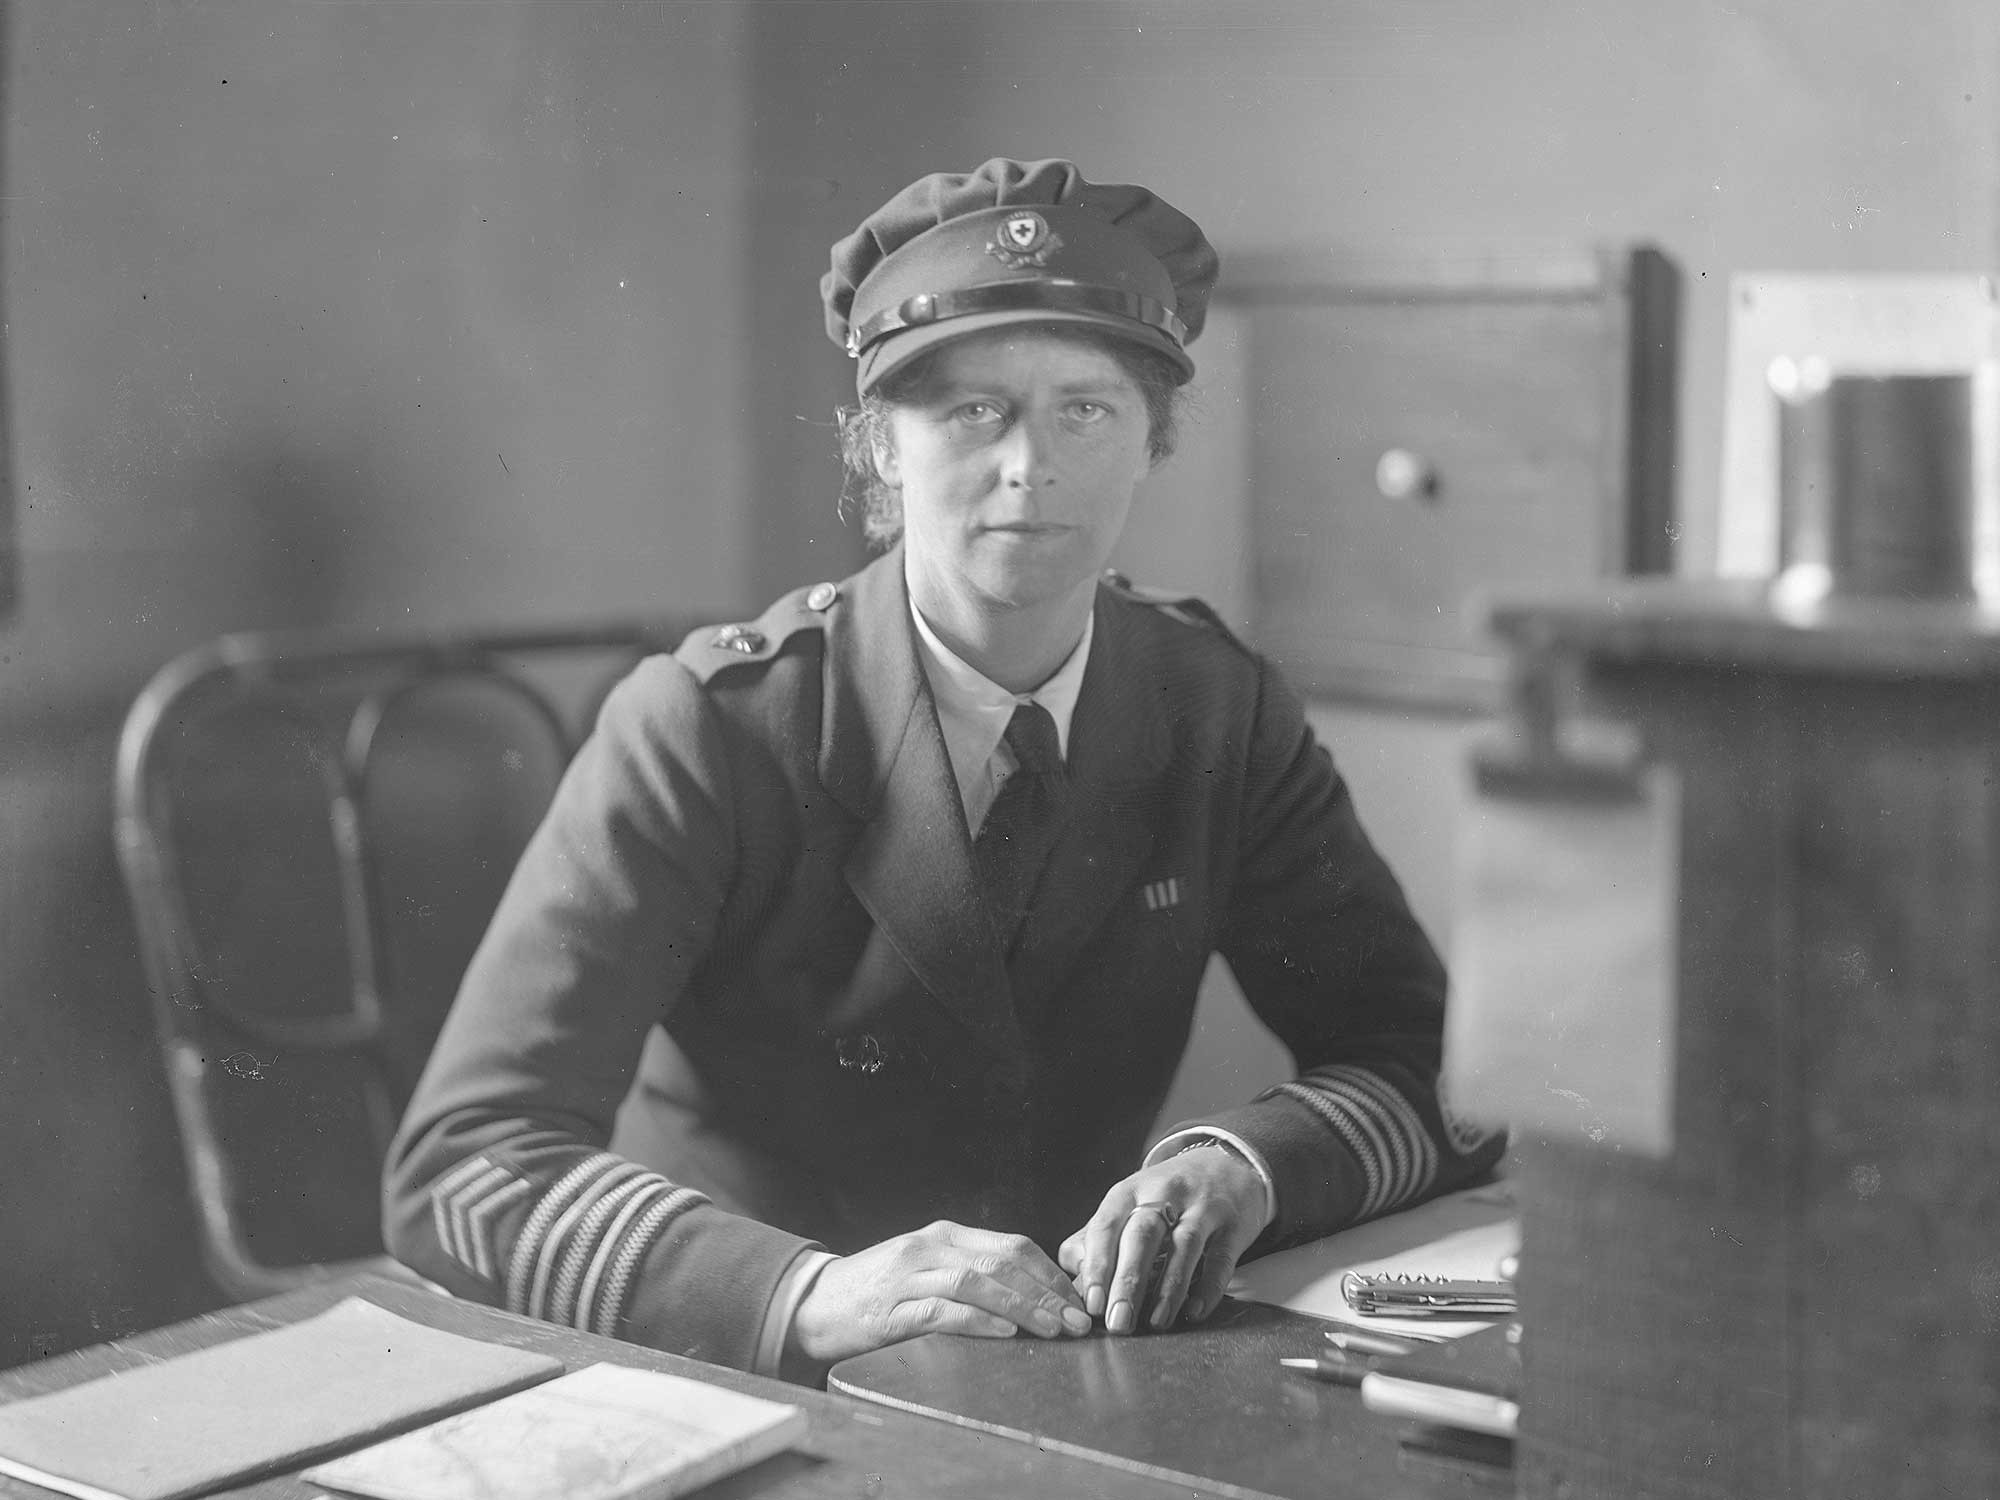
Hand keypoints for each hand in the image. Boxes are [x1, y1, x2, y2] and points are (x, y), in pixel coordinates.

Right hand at [787, 1220, 1090, 1364]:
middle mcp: (930, 1247)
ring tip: (1054, 1329)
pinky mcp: (892, 1309)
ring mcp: (909, 1276)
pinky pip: (944, 1310)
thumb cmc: (875, 1291)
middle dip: (1047, 1292)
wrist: (812, 1303)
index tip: (1076, 1299)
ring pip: (979, 1283)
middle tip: (1077, 1320)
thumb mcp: (925, 1268)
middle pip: (1003, 1263)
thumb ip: (968, 1272)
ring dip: (1023, 1306)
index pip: (1011, 1246)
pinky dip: (979, 1320)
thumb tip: (1026, 1292)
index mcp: (943, 1236)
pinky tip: (1006, 1332)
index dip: (1049, 1273)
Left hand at [1058, 1145, 1267, 1334]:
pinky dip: (1209, 1286)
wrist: (1227, 1164)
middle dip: (1128, 1281)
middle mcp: (1164, 1193)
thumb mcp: (1127, 1206)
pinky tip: (1195, 1311)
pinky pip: (1221, 1258)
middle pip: (1142, 1236)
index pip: (1106, 1226)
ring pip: (1183, 1246)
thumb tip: (1072, 1285)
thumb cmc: (1165, 1197)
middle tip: (1118, 1322)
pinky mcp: (1232, 1224)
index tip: (1092, 1304)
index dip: (1097, 1265)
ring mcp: (1201, 1206)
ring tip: (1155, 1323)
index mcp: (1129, 1191)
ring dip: (1168, 1288)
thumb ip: (1096, 1241)